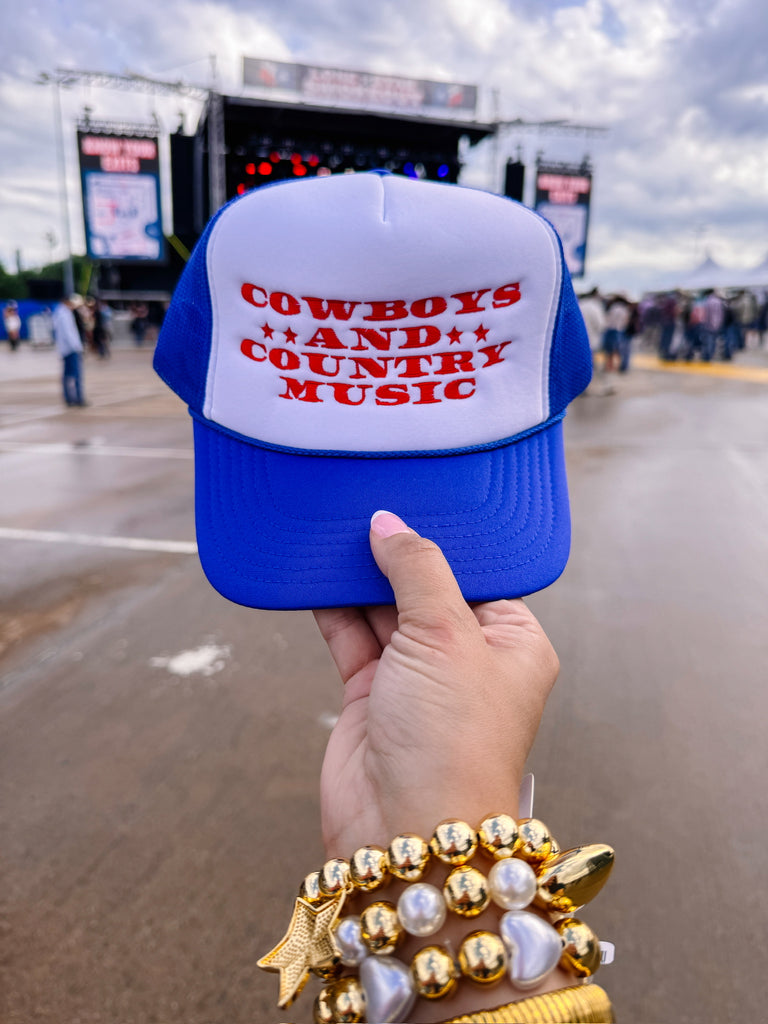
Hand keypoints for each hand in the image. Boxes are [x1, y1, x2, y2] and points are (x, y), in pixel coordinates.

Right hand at [314, 511, 559, 858]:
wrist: (407, 830)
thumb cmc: (453, 744)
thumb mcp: (446, 634)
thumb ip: (416, 570)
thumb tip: (389, 524)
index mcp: (512, 642)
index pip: (479, 573)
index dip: (445, 539)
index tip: (413, 499)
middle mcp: (467, 658)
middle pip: (427, 586)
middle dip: (396, 554)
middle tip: (365, 507)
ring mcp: (418, 677)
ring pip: (384, 608)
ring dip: (360, 577)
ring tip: (335, 531)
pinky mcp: (373, 694)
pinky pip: (351, 637)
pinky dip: (333, 607)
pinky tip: (316, 574)